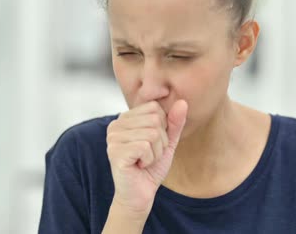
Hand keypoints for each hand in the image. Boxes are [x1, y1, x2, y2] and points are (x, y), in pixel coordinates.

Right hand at [106, 100, 187, 215]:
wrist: (140, 194)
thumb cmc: (151, 168)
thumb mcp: (167, 142)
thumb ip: (174, 122)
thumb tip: (182, 102)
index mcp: (125, 118)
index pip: (155, 107)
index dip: (162, 128)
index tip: (152, 144)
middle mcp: (115, 124)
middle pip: (155, 119)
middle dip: (160, 141)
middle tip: (149, 155)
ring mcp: (113, 138)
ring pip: (152, 133)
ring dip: (156, 152)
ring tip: (144, 161)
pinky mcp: (115, 152)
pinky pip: (145, 146)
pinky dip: (149, 160)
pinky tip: (139, 166)